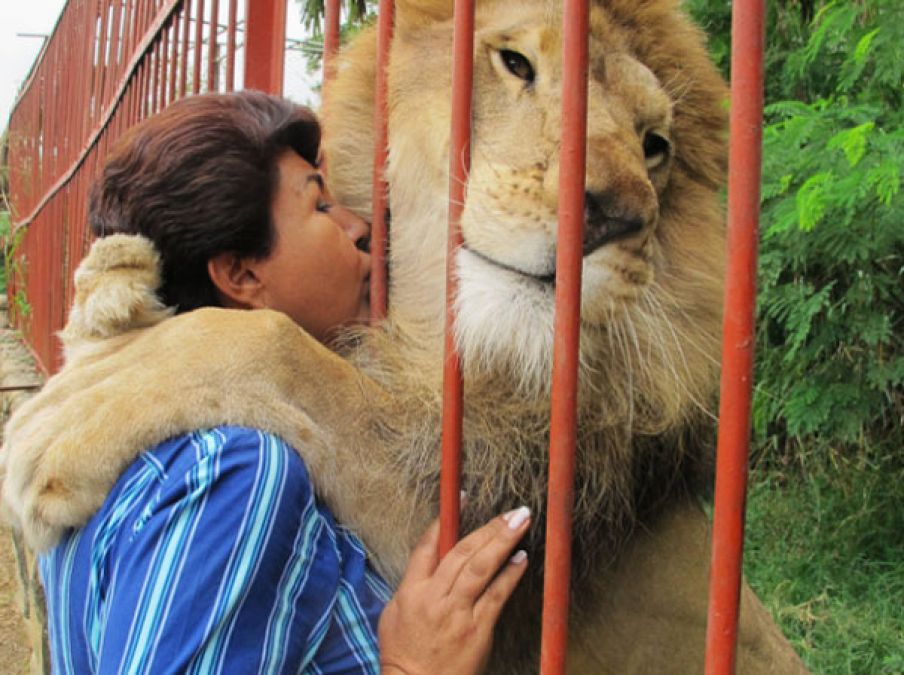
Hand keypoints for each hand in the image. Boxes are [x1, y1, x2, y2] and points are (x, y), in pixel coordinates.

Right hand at [378, 507, 530, 674]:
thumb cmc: (403, 654)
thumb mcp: (394, 614)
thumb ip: (412, 583)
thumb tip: (430, 557)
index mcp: (411, 591)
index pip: (427, 546)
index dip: (444, 520)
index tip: (463, 498)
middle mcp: (434, 598)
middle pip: (462, 552)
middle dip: (488, 528)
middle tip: (512, 511)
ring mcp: (457, 614)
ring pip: (481, 568)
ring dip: (503, 542)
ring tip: (521, 522)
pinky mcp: (477, 630)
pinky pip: (496, 596)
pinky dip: (510, 575)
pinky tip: (522, 558)